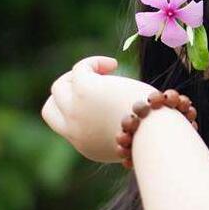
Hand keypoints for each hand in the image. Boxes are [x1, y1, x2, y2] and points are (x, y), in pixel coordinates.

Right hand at [41, 55, 157, 163]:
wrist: (156, 135)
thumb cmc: (156, 136)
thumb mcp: (134, 138)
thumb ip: (121, 130)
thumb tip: (125, 115)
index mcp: (87, 146)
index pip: (67, 126)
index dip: (77, 110)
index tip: (102, 102)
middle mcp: (75, 131)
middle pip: (52, 107)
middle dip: (69, 93)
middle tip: (95, 84)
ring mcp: (76, 110)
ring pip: (59, 87)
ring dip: (79, 76)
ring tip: (106, 72)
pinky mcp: (84, 90)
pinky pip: (79, 68)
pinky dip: (93, 62)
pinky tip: (113, 64)